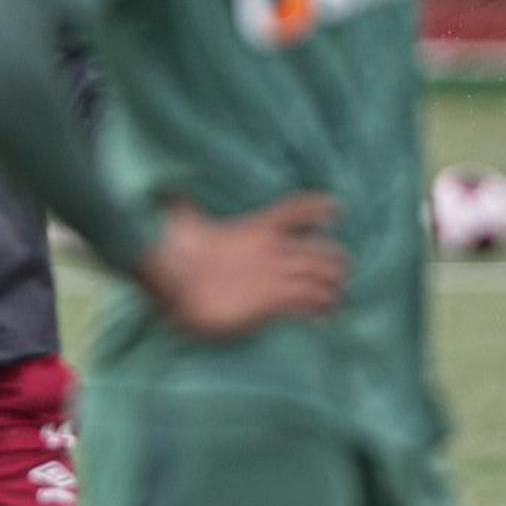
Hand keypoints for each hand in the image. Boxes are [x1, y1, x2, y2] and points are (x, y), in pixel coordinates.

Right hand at [137, 194, 347, 338]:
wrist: (174, 278)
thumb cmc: (174, 250)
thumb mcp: (184, 218)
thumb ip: (187, 205)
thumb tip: (166, 189)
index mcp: (256, 226)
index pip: (297, 210)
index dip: (319, 208)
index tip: (335, 209)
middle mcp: (273, 250)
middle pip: (322, 251)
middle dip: (335, 262)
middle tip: (338, 272)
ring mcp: (275, 275)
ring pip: (323, 277)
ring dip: (334, 288)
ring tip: (336, 297)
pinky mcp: (272, 301)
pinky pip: (309, 303)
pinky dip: (321, 309)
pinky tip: (325, 316)